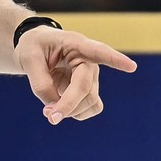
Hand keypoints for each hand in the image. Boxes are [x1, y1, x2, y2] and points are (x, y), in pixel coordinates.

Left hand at [16, 26, 136, 124]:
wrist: (37, 48)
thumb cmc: (34, 47)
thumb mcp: (28, 59)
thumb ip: (40, 83)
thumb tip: (55, 108)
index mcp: (75, 44)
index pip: (97, 51)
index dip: (115, 59)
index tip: (131, 66)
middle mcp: (89, 61)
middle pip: (84, 88)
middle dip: (67, 105)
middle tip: (48, 115)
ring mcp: (91, 77)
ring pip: (89, 102)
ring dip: (70, 111)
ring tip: (49, 110)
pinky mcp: (89, 90)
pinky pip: (89, 108)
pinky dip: (74, 113)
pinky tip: (58, 109)